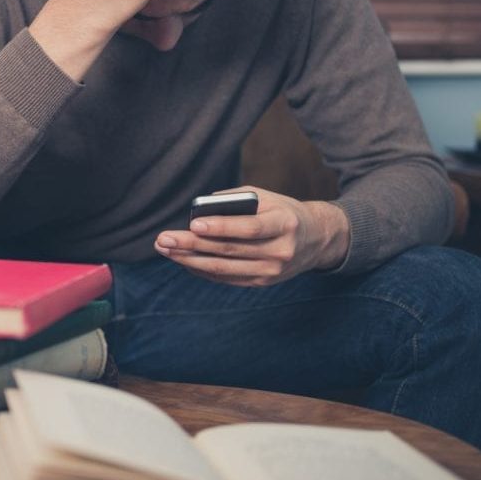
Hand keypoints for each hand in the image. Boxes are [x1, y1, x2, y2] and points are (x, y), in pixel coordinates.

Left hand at [154, 187, 351, 286]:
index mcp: (284, 224)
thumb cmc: (283, 212)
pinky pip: (226, 278)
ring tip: (166, 250)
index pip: (249, 228)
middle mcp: (280, 251)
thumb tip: (201, 209)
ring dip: (190, 260)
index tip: (194, 224)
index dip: (221, 227)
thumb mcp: (268, 197)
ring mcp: (271, 271)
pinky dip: (202, 270)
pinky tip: (184, 261)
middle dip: (192, 245)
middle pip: (229, 250)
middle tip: (164, 239)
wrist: (316, 239)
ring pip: (223, 268)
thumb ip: (236, 200)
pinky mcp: (262, 282)